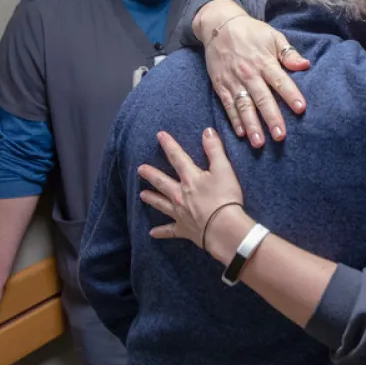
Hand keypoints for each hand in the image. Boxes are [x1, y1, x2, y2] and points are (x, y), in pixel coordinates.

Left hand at [138, 129, 244, 251]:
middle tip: (140, 169)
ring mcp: (180, 213)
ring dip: (152, 199)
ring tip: (142, 195)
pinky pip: (169, 230)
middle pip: (162, 182)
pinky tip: (152, 233)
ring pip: (162, 204)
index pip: (177, 158)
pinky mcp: (184, 229)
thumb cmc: (226, 197)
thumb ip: (215, 150)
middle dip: (151, 174)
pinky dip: (161, 232)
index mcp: (190, 178)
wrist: (224, 228)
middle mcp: (180, 195)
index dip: (169, 145)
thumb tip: (206, 131)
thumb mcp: (224, 169)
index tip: (159, 136)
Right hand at [201, 2, 310, 147]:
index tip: (301, 108)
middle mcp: (249, 73)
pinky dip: (233, 119)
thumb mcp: (272, 36)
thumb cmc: (251, 32)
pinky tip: (241, 133)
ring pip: (244, 106)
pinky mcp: (221, 85)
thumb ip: (288, 53)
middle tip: (280, 136)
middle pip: (262, 98)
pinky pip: (228, 105)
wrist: (219, 25)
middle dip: (271, 118)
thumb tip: (305, 65)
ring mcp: (233, 80)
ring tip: (259, 142)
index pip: (280, 80)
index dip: (291, 94)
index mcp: (264, 61)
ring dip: (251, 124)